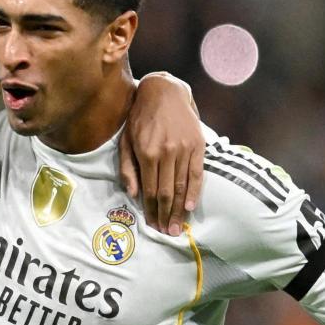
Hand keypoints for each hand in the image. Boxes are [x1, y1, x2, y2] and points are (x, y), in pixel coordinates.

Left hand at [120, 73, 203, 234]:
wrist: (164, 91)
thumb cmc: (140, 117)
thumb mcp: (126, 140)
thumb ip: (128, 168)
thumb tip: (132, 194)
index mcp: (147, 153)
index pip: (150, 190)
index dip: (151, 211)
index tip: (152, 226)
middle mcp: (167, 152)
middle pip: (167, 192)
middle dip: (166, 215)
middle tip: (167, 233)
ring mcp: (184, 149)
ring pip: (182, 186)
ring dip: (179, 209)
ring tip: (178, 227)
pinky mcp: (198, 145)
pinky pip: (197, 174)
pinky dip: (195, 192)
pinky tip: (190, 207)